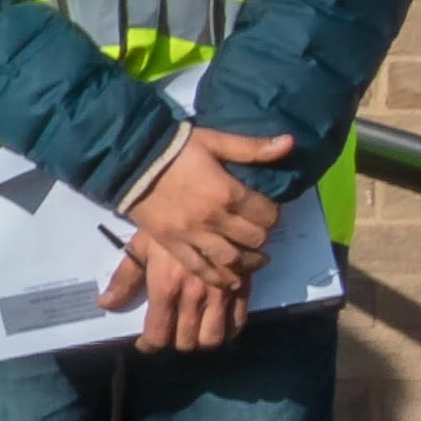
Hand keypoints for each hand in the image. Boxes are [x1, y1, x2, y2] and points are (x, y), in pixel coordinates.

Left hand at [100, 234, 249, 351]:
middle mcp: (194, 297)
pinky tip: (216, 323)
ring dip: (200, 340)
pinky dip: (227, 331)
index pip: (158, 335)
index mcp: (166, 288)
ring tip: (192, 330)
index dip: (149, 344)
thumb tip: (106, 305)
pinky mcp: (242, 289)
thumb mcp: (142, 246)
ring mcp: (221, 295)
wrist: (210, 206)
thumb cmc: (171, 223)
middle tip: (169, 332)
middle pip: (186, 342)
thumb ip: (125, 278)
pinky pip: (238, 324)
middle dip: (175, 342)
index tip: (145, 342)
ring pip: (212, 339)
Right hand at [129, 126, 293, 283]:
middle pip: (254, 240)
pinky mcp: (173, 245)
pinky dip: (219, 277)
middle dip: (261, 236)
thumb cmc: (175, 148)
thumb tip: (290, 143)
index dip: (272, 214)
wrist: (130, 160)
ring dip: (248, 263)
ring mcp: (192, 236)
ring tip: (254, 259)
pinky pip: (201, 268)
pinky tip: (230, 279)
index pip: (267, 214)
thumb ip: (253, 148)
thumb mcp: (215, 141)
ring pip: (232, 260)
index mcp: (228, 192)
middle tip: (258, 230)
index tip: (267, 210)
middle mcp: (214, 219)